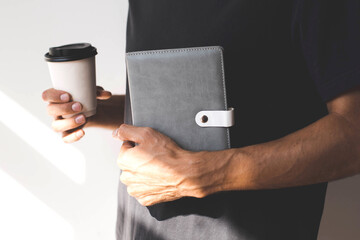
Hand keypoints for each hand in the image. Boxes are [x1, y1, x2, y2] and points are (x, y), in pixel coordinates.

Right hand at [42, 86, 111, 142]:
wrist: (91, 110)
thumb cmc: (85, 98)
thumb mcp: (90, 92)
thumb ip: (97, 92)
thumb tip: (106, 94)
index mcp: (56, 98)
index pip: (46, 96)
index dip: (54, 96)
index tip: (67, 95)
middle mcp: (55, 111)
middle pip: (50, 110)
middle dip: (64, 109)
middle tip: (79, 106)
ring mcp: (59, 123)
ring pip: (56, 126)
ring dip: (69, 122)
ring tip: (83, 118)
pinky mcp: (66, 133)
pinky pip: (65, 138)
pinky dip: (73, 137)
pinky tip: (82, 132)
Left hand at [112, 124, 229, 205]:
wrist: (185, 174)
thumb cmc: (168, 154)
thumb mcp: (146, 134)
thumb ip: (126, 131)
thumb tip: (115, 133)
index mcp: (123, 160)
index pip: (126, 146)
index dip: (139, 144)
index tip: (150, 146)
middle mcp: (126, 177)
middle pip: (130, 163)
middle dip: (139, 158)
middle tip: (155, 156)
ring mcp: (135, 190)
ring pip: (136, 177)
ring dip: (144, 172)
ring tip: (158, 167)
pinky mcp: (145, 199)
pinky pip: (144, 189)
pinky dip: (150, 184)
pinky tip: (159, 178)